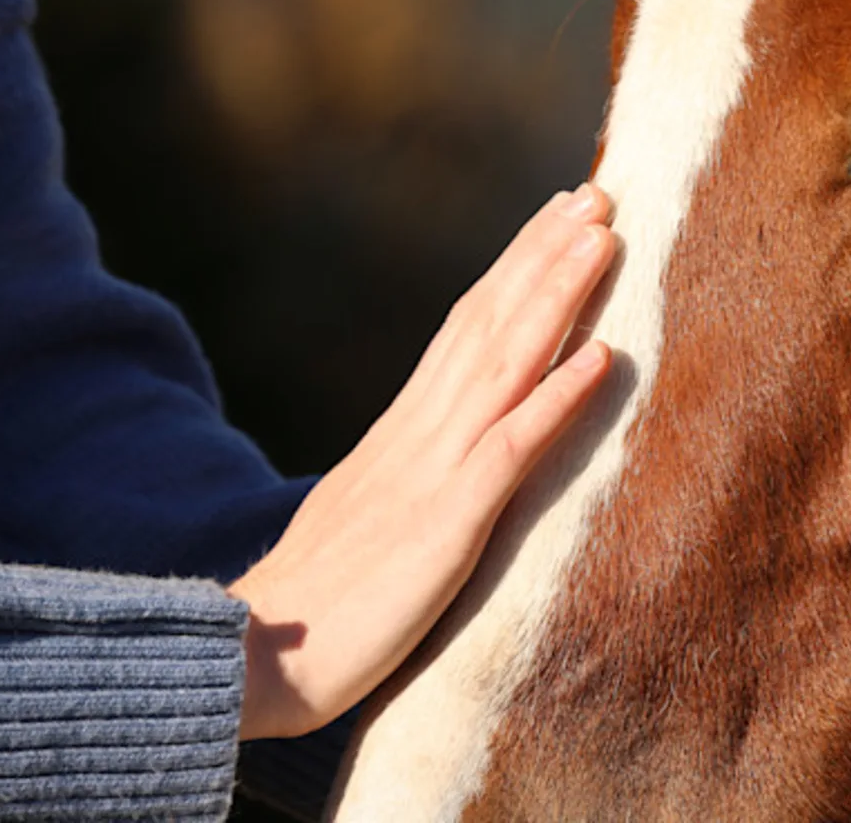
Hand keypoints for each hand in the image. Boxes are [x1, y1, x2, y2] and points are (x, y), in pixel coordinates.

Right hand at [227, 184, 615, 739]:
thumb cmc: (313, 599)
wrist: (247, 658)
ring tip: (603, 236)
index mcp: (401, 429)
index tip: (555, 218)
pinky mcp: (447, 522)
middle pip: (488, 321)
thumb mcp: (367, 510)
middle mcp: (418, 432)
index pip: (466, 327)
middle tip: (595, 192)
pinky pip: (512, 448)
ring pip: (504, 361)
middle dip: (543, 254)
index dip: (514, 269)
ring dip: (558, 294)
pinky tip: (603, 356)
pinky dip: (558, 396)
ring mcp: (432, 471)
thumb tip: (443, 445)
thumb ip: (407, 469)